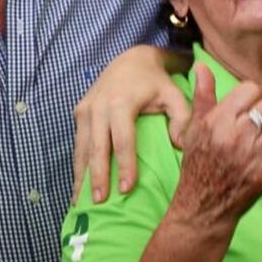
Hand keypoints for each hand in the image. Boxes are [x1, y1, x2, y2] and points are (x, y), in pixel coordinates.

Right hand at [72, 46, 190, 203]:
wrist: (131, 58)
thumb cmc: (156, 81)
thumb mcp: (174, 94)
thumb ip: (183, 118)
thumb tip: (181, 146)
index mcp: (121, 103)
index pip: (123, 140)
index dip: (124, 165)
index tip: (126, 189)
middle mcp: (98, 106)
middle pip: (97, 148)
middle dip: (98, 176)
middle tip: (101, 202)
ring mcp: (85, 109)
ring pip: (82, 148)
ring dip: (82, 176)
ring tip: (82, 202)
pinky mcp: (79, 112)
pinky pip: (78, 143)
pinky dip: (78, 165)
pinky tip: (78, 186)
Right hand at [170, 64, 261, 226]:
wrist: (201, 206)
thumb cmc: (198, 164)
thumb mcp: (194, 128)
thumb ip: (203, 95)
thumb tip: (201, 65)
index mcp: (218, 121)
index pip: (251, 88)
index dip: (253, 95)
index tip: (249, 106)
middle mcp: (236, 136)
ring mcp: (254, 157)